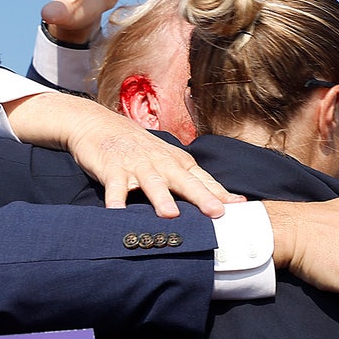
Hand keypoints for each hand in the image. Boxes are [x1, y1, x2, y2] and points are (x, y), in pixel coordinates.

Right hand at [4, 92, 242, 217]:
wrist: (97, 123)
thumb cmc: (137, 148)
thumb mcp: (165, 160)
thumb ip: (189, 180)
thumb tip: (220, 202)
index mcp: (176, 162)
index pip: (203, 179)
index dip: (221, 193)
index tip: (241, 208)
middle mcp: (160, 162)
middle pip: (184, 180)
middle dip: (201, 196)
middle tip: (216, 212)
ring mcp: (135, 165)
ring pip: (151, 182)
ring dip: (161, 198)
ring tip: (170, 215)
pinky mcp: (111, 169)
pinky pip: (114, 187)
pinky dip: (116, 199)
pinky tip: (117, 213)